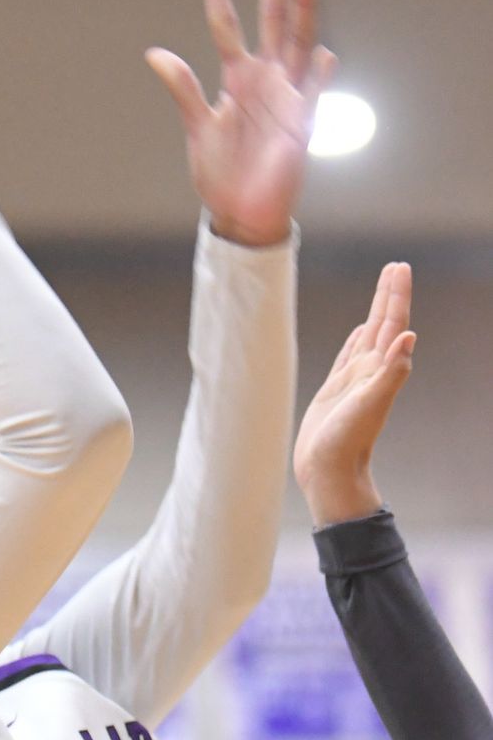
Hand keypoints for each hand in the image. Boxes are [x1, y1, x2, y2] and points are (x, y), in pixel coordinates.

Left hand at [147, 0, 336, 245]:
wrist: (242, 211)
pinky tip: (323, 54)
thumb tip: (154, 52)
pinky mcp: (302, 123)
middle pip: (274, 18)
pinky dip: (318, 75)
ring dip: (302, 8)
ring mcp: (288, 96)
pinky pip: (314, 94)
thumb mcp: (198, 126)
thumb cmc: (220, 172)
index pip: (227, 27)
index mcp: (238, 77)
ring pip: (299, 41)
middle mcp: (266, 79)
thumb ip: (183, 88)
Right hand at [293, 262, 415, 526]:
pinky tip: (360, 331)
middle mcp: (372, 371)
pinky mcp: (336, 390)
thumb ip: (392, 373)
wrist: (329, 473)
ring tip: (382, 290)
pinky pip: (349, 356)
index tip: (399, 267)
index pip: (393, 324)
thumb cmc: (346, 442)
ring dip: (376, 312)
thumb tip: (410, 337)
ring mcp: (355, 380)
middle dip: (389, 294)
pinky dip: (356, 339)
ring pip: (369, 336)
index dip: (396, 296)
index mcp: (381, 370)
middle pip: (384, 324)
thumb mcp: (370, 405)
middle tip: (395, 266)